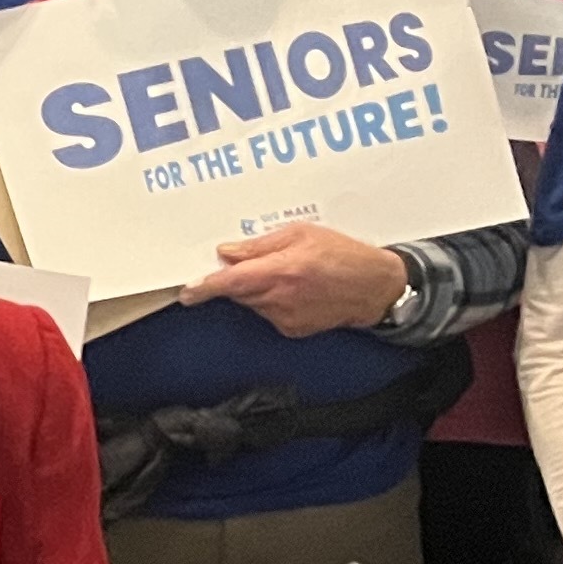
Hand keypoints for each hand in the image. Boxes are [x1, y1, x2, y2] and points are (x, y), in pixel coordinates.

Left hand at [182, 223, 411, 339]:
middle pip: (238, 292)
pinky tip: (296, 290)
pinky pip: (268, 313)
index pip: (230, 282)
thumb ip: (260, 245)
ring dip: (257, 289)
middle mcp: (279, 298)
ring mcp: (285, 318)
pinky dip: (272, 301)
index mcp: (280, 271)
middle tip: (260, 263)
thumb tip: (227, 252)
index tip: (188, 291)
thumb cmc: (343, 255)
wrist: (375, 287)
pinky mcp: (292, 330)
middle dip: (236, 279)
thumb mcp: (301, 234)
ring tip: (287, 274)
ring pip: (252, 302)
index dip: (205, 287)